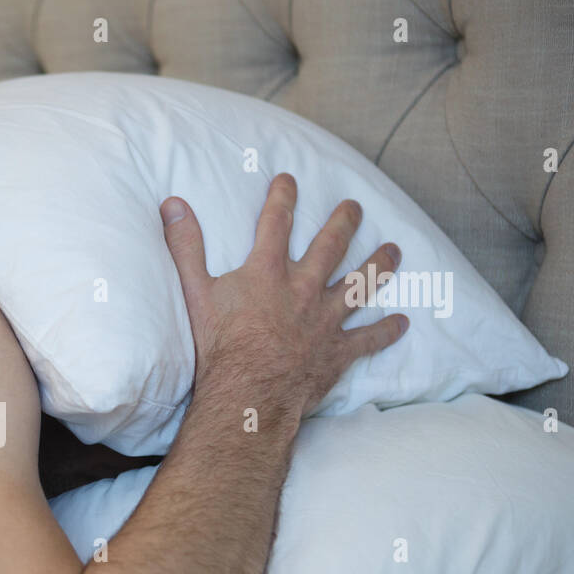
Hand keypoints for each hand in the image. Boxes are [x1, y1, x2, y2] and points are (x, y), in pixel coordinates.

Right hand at [161, 173, 407, 416]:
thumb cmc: (219, 347)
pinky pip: (368, 339)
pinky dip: (386, 332)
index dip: (282, 196)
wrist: (248, 394)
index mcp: (268, 271)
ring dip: (379, 266)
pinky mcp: (337, 351)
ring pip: (361, 284)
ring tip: (393, 251)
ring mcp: (326, 319)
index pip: (277, 221)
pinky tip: (402, 323)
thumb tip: (172, 205)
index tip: (289, 179)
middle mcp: (304, 288)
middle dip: (344, 221)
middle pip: (331, 245)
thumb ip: (185, 247)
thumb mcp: (194, 292)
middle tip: (354, 207)